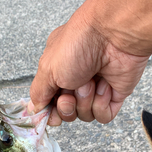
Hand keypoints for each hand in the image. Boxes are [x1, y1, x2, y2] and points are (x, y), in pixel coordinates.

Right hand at [29, 8, 148, 124]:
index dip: (50, 111)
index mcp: (58, 71)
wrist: (113, 35)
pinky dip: (102, 105)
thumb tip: (36, 110)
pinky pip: (104, 116)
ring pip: (85, 116)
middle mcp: (77, 80)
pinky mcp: (115, 95)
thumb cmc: (79, 43)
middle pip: (67, 112)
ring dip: (86, 101)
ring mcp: (97, 88)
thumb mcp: (48, 69)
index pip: (50, 102)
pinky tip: (105, 86)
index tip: (50, 111)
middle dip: (67, 107)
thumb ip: (39, 92)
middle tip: (71, 93)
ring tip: (91, 81)